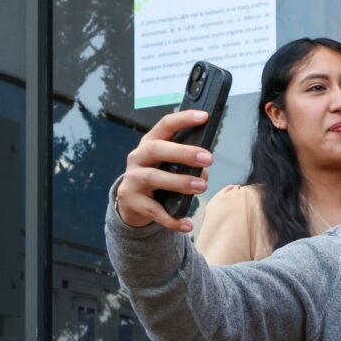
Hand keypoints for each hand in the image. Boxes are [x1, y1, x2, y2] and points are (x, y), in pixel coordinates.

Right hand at [115, 109, 213, 231]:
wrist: (132, 204)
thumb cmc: (158, 179)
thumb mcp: (168, 166)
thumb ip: (185, 164)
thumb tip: (203, 171)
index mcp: (150, 144)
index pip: (165, 125)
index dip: (184, 119)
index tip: (204, 116)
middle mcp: (137, 158)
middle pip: (157, 149)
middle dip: (183, 153)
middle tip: (208, 158)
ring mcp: (132, 179)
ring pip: (154, 178)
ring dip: (180, 182)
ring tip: (202, 187)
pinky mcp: (131, 201)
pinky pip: (155, 211)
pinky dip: (172, 219)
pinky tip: (187, 224)